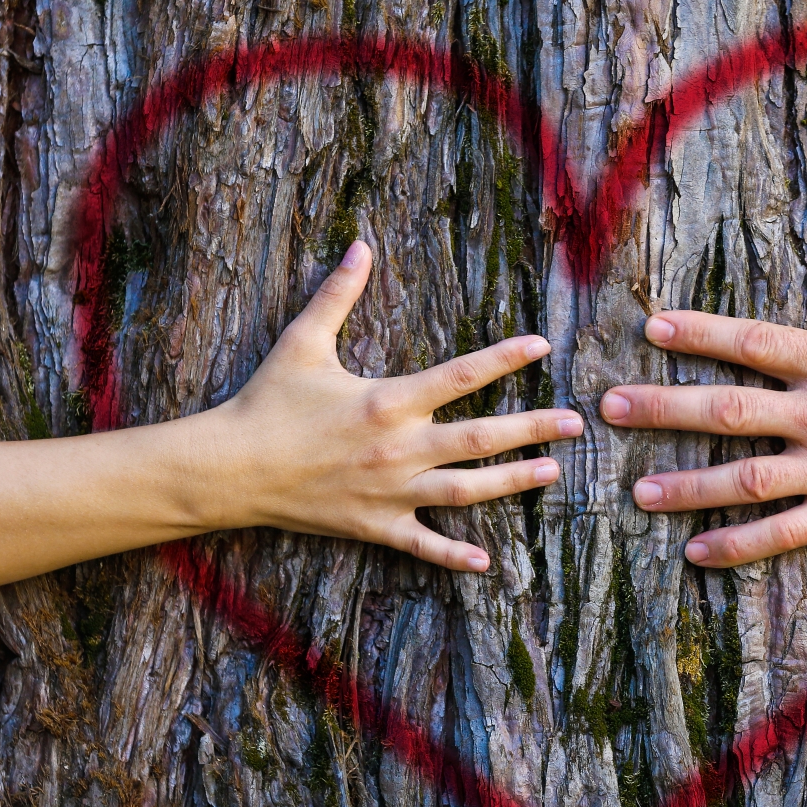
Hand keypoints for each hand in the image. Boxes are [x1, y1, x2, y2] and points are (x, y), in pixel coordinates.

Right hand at [196, 240, 581, 571]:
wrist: (232, 468)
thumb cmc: (268, 402)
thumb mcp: (303, 342)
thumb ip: (339, 294)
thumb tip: (361, 244)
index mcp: (388, 400)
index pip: (460, 375)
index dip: (505, 358)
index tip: (543, 346)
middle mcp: (398, 447)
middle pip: (480, 437)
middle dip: (532, 429)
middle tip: (574, 423)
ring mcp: (390, 492)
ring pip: (466, 490)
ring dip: (512, 482)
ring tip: (552, 473)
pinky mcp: (374, 526)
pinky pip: (423, 545)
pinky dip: (455, 557)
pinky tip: (487, 562)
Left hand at [600, 197, 806, 566]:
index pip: (754, 342)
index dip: (698, 333)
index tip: (650, 327)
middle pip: (727, 408)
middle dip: (662, 406)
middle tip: (609, 406)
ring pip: (744, 477)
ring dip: (687, 484)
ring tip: (636, 490)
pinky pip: (783, 534)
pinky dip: (737, 545)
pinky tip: (695, 552)